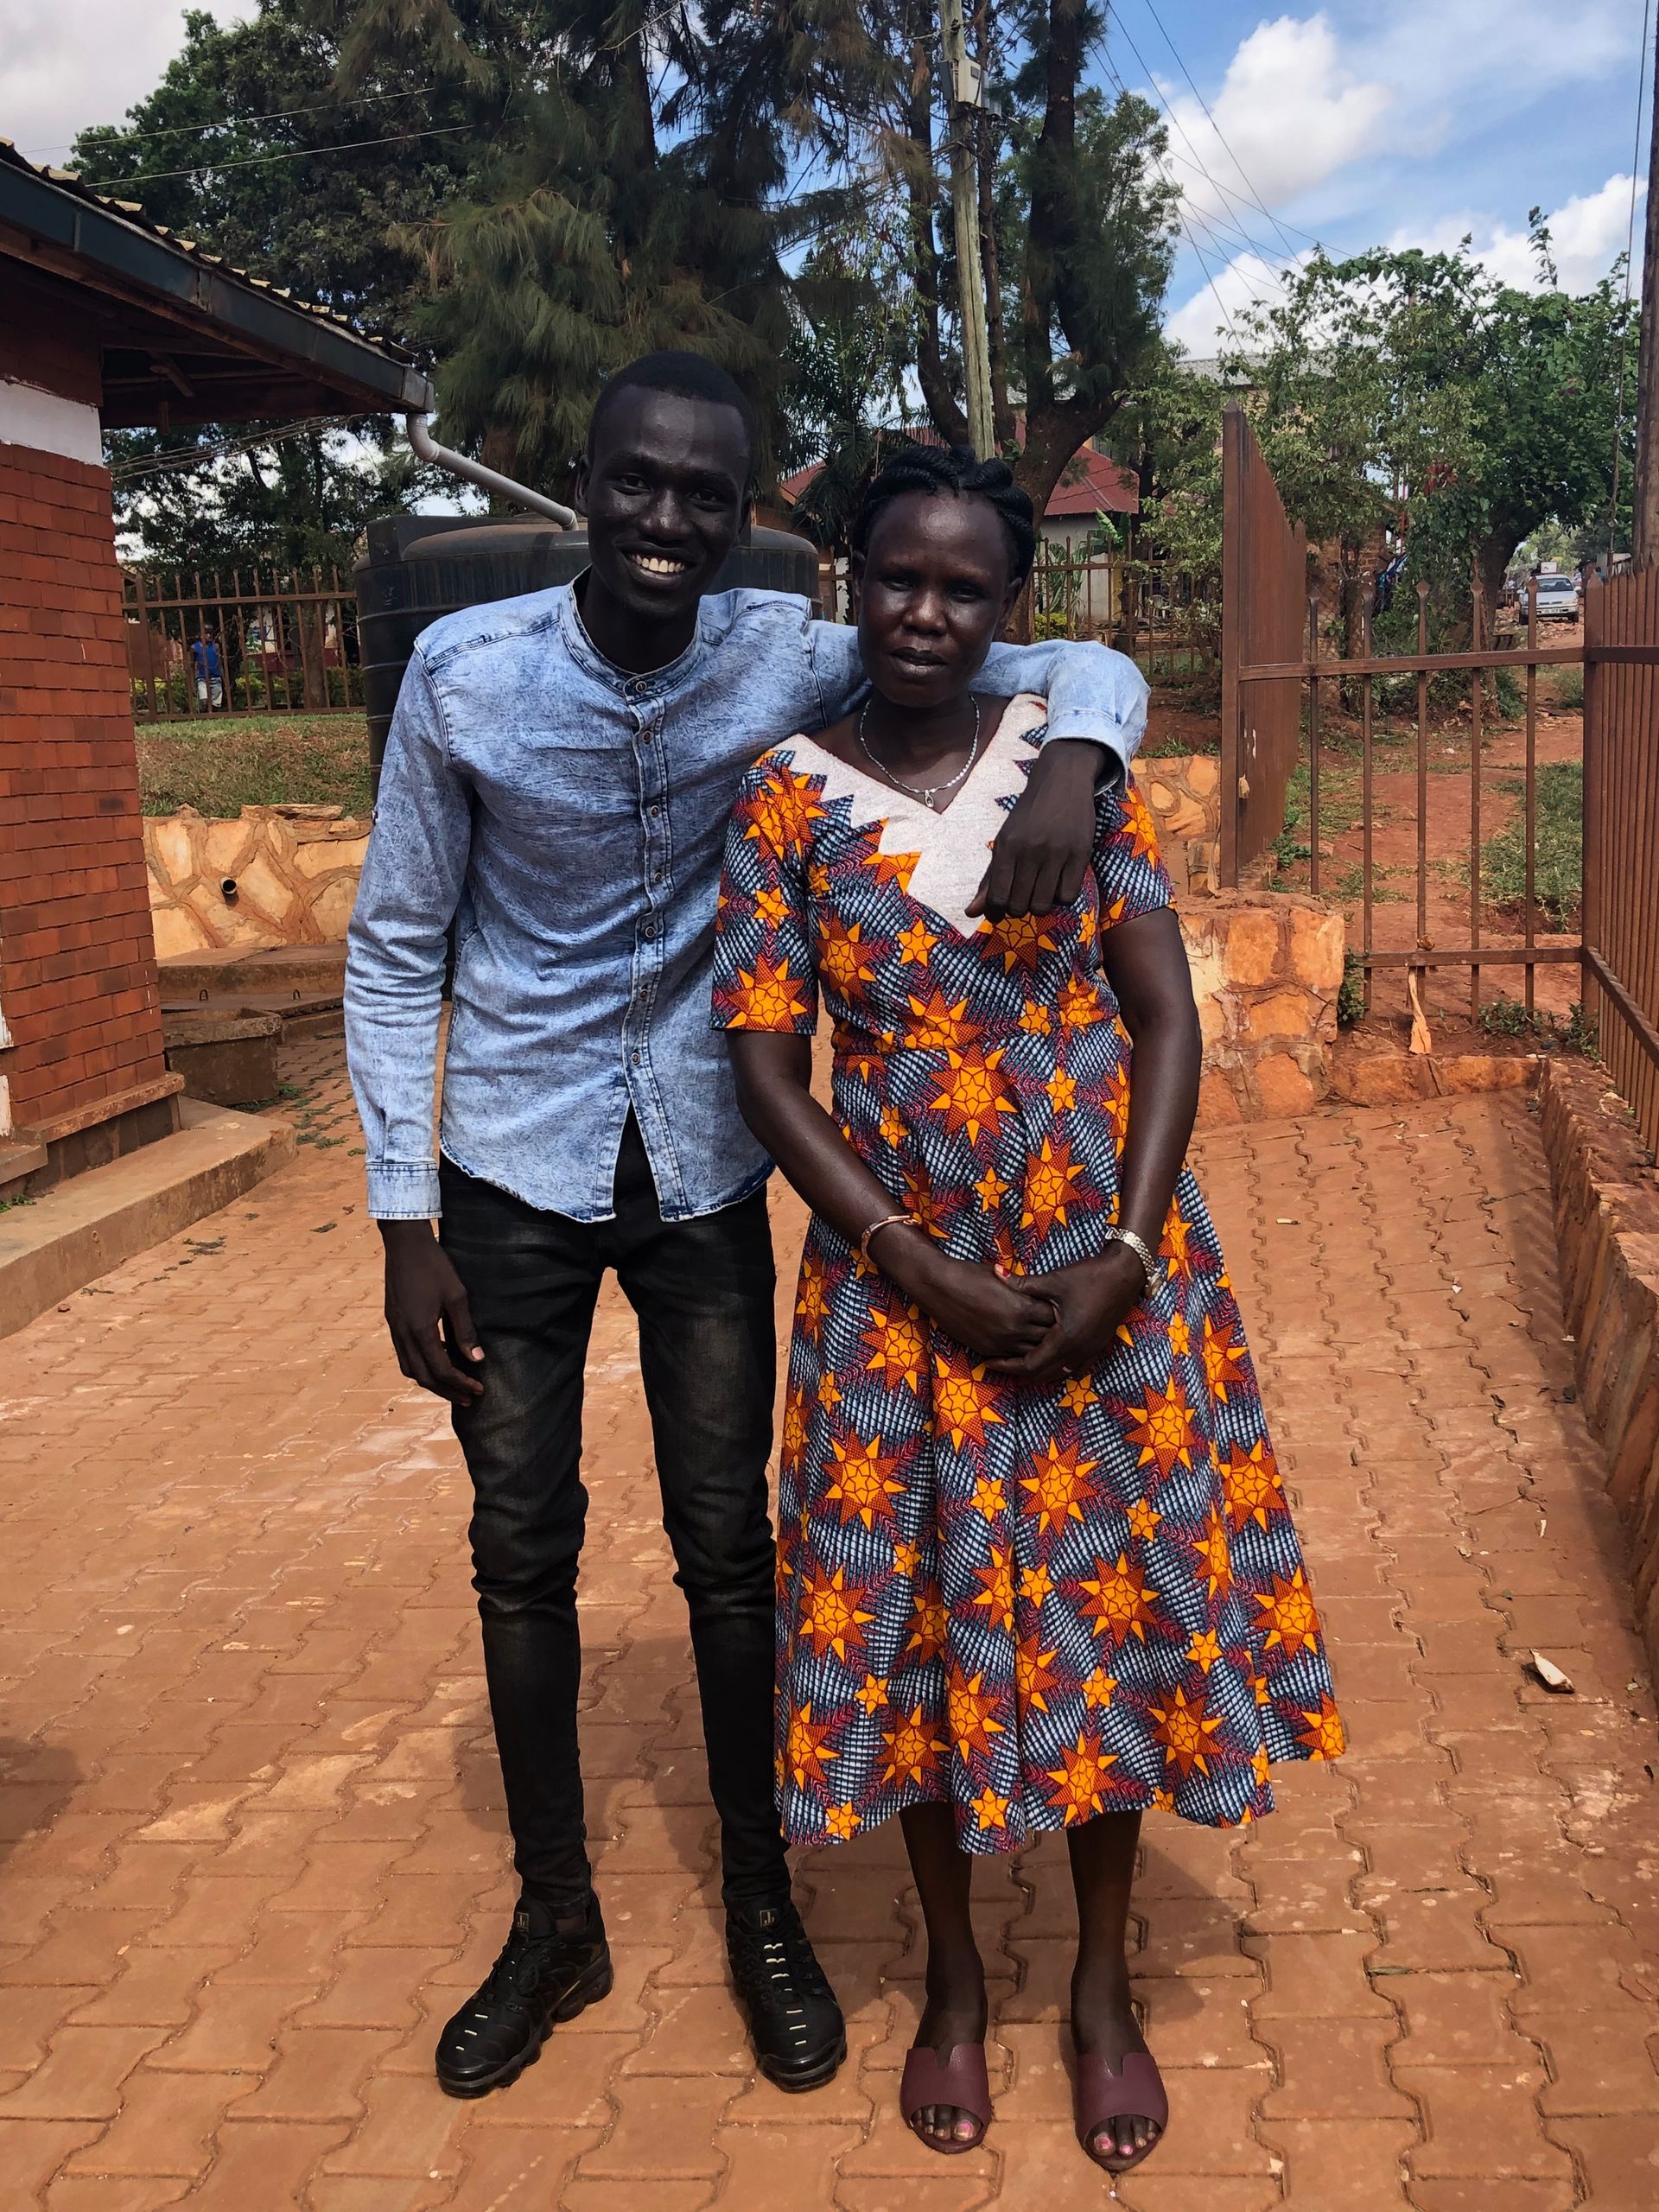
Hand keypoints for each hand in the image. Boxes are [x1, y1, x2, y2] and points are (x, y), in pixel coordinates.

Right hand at [380, 1220, 484, 1404]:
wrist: (404, 1244)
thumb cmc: (434, 1266)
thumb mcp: (457, 1296)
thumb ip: (465, 1330)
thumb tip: (477, 1358)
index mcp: (420, 1330)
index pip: (441, 1370)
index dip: (461, 1383)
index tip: (478, 1389)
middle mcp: (403, 1334)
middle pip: (423, 1377)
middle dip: (446, 1391)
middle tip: (468, 1398)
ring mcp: (394, 1329)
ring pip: (410, 1369)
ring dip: (431, 1382)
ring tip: (452, 1385)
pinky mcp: (392, 1322)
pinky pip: (404, 1355)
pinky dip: (420, 1366)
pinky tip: (436, 1361)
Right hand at [885, 1235, 1056, 1362]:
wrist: (938, 1287)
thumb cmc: (971, 1275)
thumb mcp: (1005, 1279)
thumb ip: (1025, 1290)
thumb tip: (1043, 1294)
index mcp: (1022, 1307)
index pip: (1054, 1316)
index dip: (1058, 1311)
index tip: (1059, 1307)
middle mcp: (1014, 1329)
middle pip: (1046, 1337)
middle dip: (1052, 1330)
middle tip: (1056, 1324)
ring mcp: (1000, 1342)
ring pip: (1031, 1351)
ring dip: (1037, 1344)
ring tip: (1040, 1335)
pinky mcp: (987, 1349)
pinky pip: (1012, 1356)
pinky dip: (1019, 1351)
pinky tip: (1021, 1342)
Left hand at [968, 738, 1097, 920]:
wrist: (1061, 781)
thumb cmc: (1029, 815)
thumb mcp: (1005, 841)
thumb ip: (990, 879)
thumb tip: (971, 913)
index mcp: (1007, 846)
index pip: (997, 897)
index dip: (997, 910)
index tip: (1002, 908)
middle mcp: (1030, 850)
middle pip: (1020, 906)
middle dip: (1019, 908)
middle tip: (1023, 894)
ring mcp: (1057, 853)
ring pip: (1044, 905)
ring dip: (1040, 905)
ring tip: (1041, 889)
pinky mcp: (1081, 854)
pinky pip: (1068, 896)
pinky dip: (1062, 896)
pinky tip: (1059, 882)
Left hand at [986, 1249, 1145, 1386]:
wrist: (1125, 1273)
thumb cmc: (1089, 1276)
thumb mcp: (1052, 1280)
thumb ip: (1022, 1283)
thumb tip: (995, 1272)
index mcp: (1064, 1338)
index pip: (1029, 1365)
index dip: (1007, 1365)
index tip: (989, 1361)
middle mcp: (1078, 1351)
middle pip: (1042, 1375)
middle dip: (1018, 1371)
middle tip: (998, 1362)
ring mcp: (1090, 1351)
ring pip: (1058, 1374)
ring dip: (1038, 1371)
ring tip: (1017, 1361)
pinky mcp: (1098, 1347)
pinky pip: (1074, 1368)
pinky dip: (1058, 1368)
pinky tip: (1048, 1358)